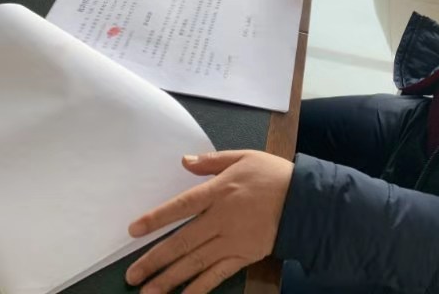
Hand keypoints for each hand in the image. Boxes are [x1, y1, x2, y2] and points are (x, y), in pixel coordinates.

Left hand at [125, 150, 293, 293]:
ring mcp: (233, 240)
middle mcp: (222, 218)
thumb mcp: (245, 157)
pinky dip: (200, 288)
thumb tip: (185, 161)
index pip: (182, 206)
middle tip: (132, 276)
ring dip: (170, 279)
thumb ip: (213, 161)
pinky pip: (218, 274)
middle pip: (183, 241)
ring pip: (196, 263)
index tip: (134, 230)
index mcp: (220, 191)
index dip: (156, 219)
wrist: (307, 199)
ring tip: (148, 292)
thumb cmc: (274, 174)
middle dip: (155, 260)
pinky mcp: (245, 255)